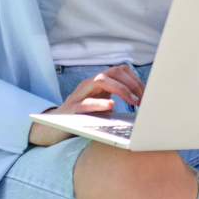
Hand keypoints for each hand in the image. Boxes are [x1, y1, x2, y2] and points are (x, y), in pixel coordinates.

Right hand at [29, 64, 144, 146]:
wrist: (53, 129)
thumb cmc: (81, 118)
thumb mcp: (101, 107)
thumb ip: (116, 102)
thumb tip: (140, 106)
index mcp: (97, 83)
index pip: (119, 70)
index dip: (135, 80)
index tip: (146, 94)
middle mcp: (88, 85)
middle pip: (112, 72)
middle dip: (130, 83)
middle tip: (141, 99)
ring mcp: (78, 95)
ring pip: (100, 81)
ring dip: (120, 89)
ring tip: (132, 100)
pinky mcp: (71, 110)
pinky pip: (86, 103)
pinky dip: (99, 103)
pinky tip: (111, 105)